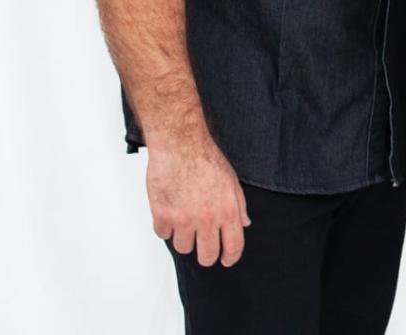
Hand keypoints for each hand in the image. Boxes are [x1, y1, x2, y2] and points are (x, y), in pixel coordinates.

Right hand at [147, 134, 249, 267]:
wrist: (180, 146)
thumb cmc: (206, 159)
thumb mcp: (232, 181)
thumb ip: (239, 206)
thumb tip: (243, 225)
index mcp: (227, 210)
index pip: (233, 246)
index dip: (230, 257)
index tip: (226, 260)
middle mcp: (206, 219)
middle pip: (206, 255)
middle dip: (207, 255)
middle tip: (204, 248)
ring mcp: (183, 219)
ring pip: (183, 248)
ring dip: (185, 239)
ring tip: (186, 223)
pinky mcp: (162, 215)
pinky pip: (163, 235)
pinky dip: (166, 228)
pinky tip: (170, 214)